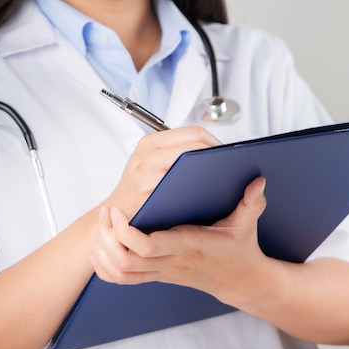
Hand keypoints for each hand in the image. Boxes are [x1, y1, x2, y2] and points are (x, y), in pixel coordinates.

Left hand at [90, 177, 269, 303]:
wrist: (239, 279)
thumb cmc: (239, 250)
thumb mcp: (247, 224)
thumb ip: (252, 202)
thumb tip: (258, 182)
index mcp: (189, 246)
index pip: (150, 247)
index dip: (128, 233)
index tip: (118, 212)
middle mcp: (171, 261)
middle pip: (127, 260)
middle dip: (109, 237)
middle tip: (107, 212)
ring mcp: (162, 270)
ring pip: (120, 271)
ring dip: (105, 249)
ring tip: (103, 224)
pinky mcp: (156, 274)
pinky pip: (122, 278)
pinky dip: (106, 266)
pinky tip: (102, 247)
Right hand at [106, 126, 221, 218]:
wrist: (117, 215)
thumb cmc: (138, 191)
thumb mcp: (149, 163)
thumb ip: (174, 153)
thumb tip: (214, 150)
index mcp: (150, 142)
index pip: (194, 133)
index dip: (216, 142)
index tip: (227, 154)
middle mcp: (146, 154)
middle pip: (195, 144)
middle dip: (218, 155)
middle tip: (231, 167)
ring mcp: (145, 172)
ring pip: (190, 163)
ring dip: (212, 170)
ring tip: (224, 178)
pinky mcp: (147, 191)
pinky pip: (182, 185)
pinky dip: (199, 187)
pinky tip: (209, 194)